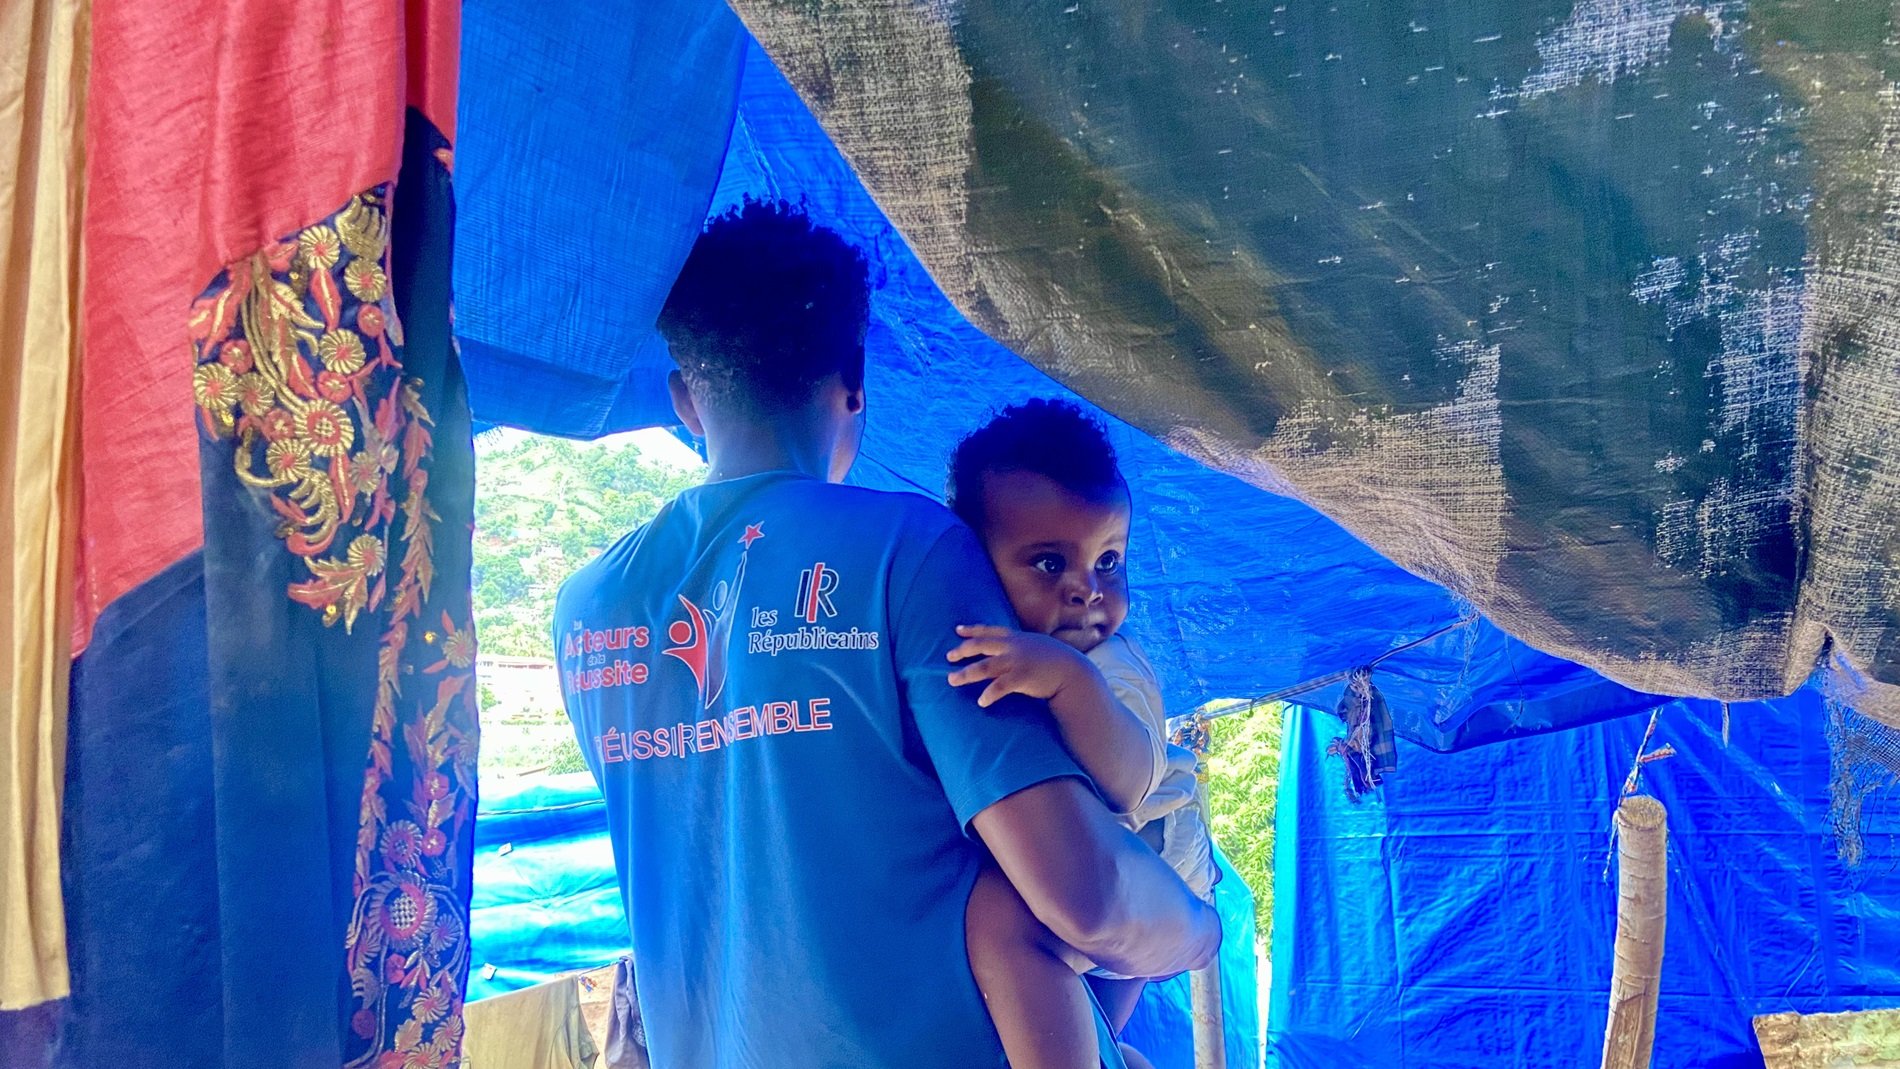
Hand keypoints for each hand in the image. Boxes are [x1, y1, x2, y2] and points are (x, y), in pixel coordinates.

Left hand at [946, 625, 1089, 707]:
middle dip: (962, 650)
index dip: (972, 630)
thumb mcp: (1037, 646)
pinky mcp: (1022, 677)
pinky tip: (981, 701)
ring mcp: (1017, 661)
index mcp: (1016, 638)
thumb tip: (1009, 651)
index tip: (958, 630)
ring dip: (966, 674)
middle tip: (949, 656)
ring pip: (984, 666)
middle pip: (980, 646)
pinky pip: (1000, 686)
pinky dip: (989, 694)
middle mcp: (1013, 647)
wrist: (1073, 671)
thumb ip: (1021, 647)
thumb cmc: (1055, 661)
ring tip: (952, 680)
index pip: (989, 631)